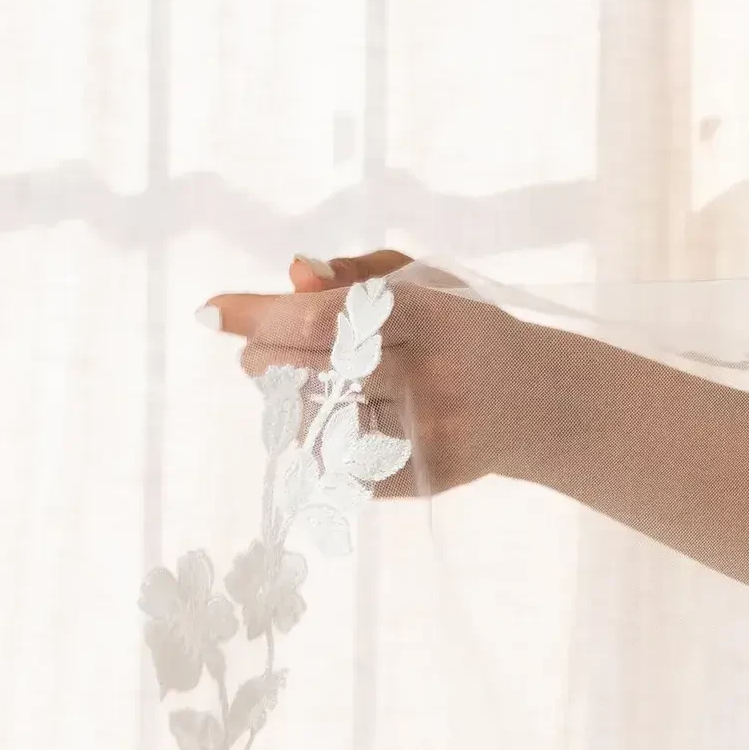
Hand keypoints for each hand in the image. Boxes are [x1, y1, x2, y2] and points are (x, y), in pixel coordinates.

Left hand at [199, 249, 538, 498]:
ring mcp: (425, 433)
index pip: (321, 320)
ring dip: (282, 401)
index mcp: (430, 315)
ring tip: (293, 384)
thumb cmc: (464, 329)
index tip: (213, 313)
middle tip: (254, 353)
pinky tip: (319, 421)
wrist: (535, 401)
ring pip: (313, 421)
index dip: (259, 316)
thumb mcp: (424, 283)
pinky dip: (312, 440)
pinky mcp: (421, 477)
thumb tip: (291, 272)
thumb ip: (357, 276)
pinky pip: (335, 463)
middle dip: (262, 359)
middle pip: (308, 372)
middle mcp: (429, 376)